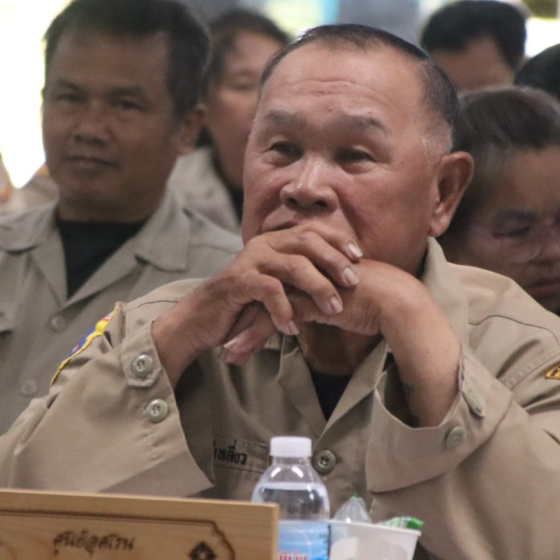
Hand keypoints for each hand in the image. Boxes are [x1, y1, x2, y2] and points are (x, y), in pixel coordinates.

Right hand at [152, 223, 362, 382]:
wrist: (200, 319)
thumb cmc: (243, 306)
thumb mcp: (276, 287)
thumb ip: (299, 280)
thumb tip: (338, 281)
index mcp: (274, 241)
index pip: (312, 231)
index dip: (337, 241)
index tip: (359, 256)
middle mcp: (263, 244)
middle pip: (307, 243)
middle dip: (334, 262)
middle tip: (354, 282)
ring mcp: (250, 261)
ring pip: (293, 266)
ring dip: (317, 288)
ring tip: (333, 309)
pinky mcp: (238, 281)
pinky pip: (269, 290)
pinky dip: (284, 308)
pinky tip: (293, 327)